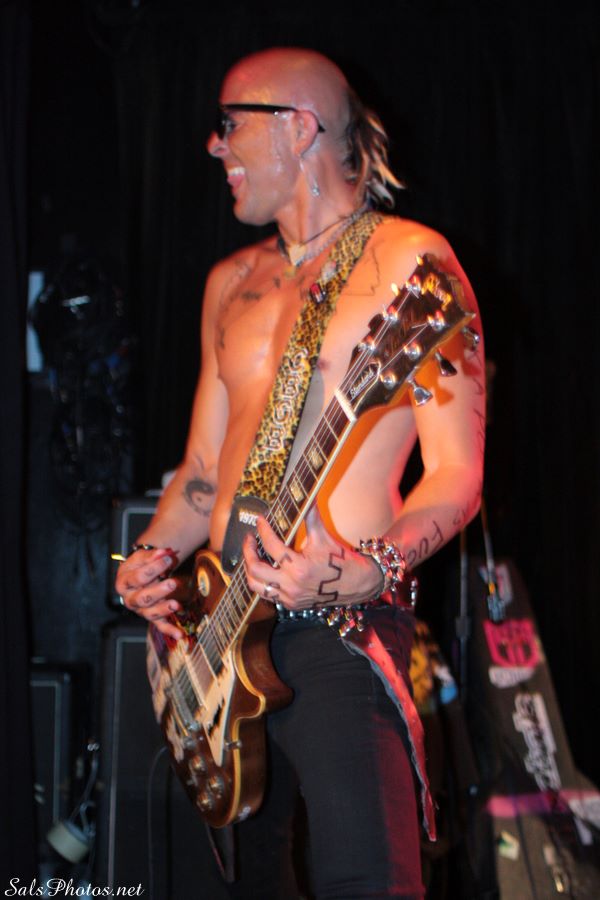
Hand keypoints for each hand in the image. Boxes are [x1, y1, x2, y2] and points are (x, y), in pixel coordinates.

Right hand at [115, 547, 182, 638]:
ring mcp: (140, 610)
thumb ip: (153, 555)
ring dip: (164, 609)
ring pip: (150, 613)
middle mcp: (130, 599)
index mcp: (124, 583)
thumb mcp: (141, 557)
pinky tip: (179, 634)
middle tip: (173, 583)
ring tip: (176, 605)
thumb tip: (165, 553)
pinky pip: (160, 625)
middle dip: (158, 591)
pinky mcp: (151, 617)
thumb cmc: (138, 565)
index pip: (138, 577)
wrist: (136, 574)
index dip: (153, 568)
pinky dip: (169, 630)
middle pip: (142, 598)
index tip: (168, 559)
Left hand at [242, 505, 382, 610]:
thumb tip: (308, 494)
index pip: (271, 546)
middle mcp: (291, 585)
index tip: (260, 520)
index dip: (263, 530)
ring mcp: (290, 597)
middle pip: (255, 569)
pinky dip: (262, 580)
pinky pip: (267, 593)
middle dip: (248, 551)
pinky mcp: (291, 604)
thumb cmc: (341, 561)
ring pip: (256, 586)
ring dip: (250, 569)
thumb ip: (310, 516)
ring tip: (252, 555)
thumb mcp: (323, 537)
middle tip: (250, 539)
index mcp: (299, 568)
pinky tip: (265, 568)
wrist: (357, 585)